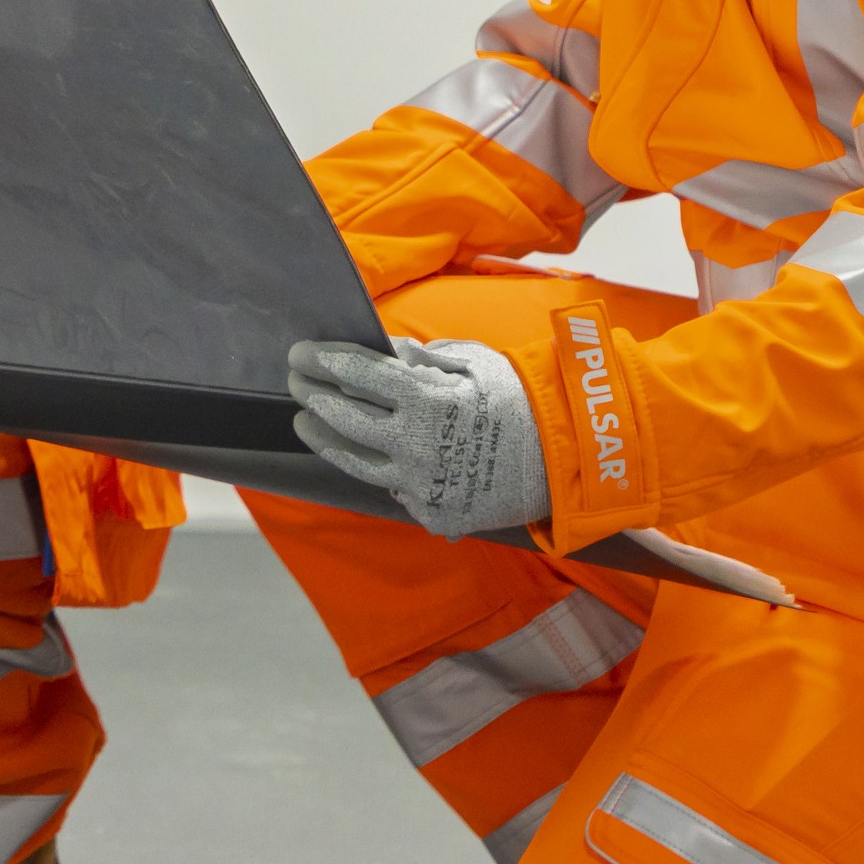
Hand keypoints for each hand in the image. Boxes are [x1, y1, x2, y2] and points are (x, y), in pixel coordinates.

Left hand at [288, 336, 550, 537]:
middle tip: (297, 382)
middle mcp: (413, 445)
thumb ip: (423, 359)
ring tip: (306, 423)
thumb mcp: (475, 365)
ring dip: (324, 439)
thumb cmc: (521, 403)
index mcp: (425, 400)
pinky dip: (382, 470)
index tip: (298, 353)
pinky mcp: (431, 512)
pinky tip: (369, 455)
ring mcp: (420, 484)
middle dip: (313, 396)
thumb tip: (385, 351)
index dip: (323, 361)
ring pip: (355, 462)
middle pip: (344, 419)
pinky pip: (394, 490)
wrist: (566, 464)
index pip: (357, 374)